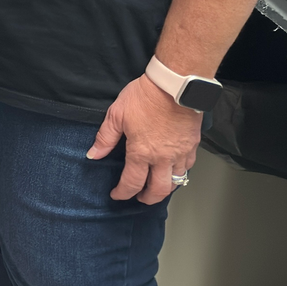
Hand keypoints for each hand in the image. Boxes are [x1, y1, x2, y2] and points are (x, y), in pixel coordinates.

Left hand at [87, 73, 202, 203]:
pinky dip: (180, 173)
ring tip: (156, 186)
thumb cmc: (145, 97)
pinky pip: (188, 167)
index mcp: (141, 153)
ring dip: (165, 188)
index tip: (117, 195)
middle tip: (140, 198)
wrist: (174, 86)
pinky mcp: (193, 146)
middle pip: (158, 190)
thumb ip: (105, 138)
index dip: (122, 192)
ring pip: (176, 182)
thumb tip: (93, 155)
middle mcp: (163, 159)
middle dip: (147, 198)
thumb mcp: (116, 115)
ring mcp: (180, 154)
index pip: (131, 183)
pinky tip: (174, 170)